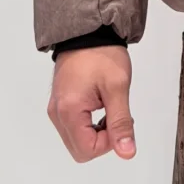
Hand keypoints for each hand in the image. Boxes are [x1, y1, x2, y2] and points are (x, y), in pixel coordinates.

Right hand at [47, 45, 135, 162]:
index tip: (121, 120)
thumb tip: (126, 152)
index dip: (109, 142)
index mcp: (68, 111)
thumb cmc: (102, 54)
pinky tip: (100, 106)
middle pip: (80, 150)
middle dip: (103, 139)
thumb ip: (121, 122)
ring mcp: (56, 109)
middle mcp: (57, 113)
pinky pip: (73, 127)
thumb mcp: (118, 87)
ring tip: (109, 106)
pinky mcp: (60, 104)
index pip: (88, 150)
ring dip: (96, 132)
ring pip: (77, 140)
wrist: (89, 31)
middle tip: (116, 114)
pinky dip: (89, 124)